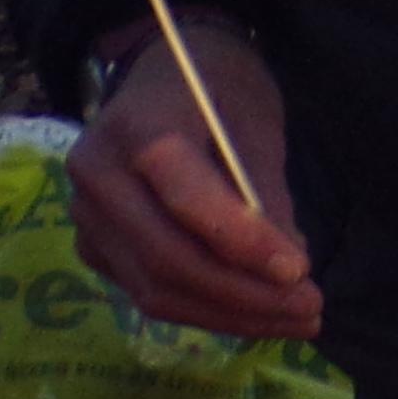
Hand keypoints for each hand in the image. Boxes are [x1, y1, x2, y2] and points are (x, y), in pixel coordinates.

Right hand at [67, 14, 316, 340]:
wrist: (159, 77)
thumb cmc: (217, 91)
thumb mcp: (254, 123)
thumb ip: (265, 192)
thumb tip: (289, 270)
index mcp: (136, 127)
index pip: (186, 197)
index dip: (242, 241)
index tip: (299, 271)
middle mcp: (95, 174)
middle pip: (167, 256)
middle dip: (243, 295)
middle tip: (311, 309)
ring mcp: (86, 216)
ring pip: (156, 288)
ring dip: (230, 315)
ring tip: (296, 321)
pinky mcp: (94, 247)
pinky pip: (149, 293)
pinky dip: (206, 311)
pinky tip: (257, 313)